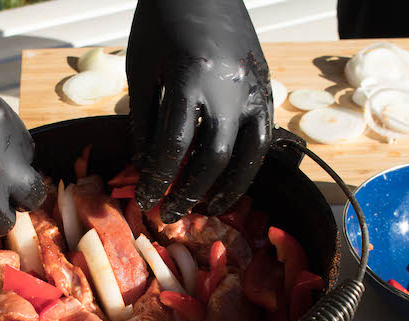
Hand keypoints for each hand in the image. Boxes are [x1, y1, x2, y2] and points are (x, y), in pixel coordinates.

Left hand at [127, 0, 271, 222]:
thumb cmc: (162, 20)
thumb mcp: (142, 68)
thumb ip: (144, 121)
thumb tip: (147, 166)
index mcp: (191, 77)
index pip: (174, 147)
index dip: (158, 180)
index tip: (146, 199)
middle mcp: (229, 86)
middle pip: (214, 158)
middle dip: (190, 192)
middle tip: (171, 213)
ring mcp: (254, 86)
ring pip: (250, 153)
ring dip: (230, 187)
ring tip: (210, 207)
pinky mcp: (266, 84)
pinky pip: (264, 134)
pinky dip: (249, 162)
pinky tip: (233, 177)